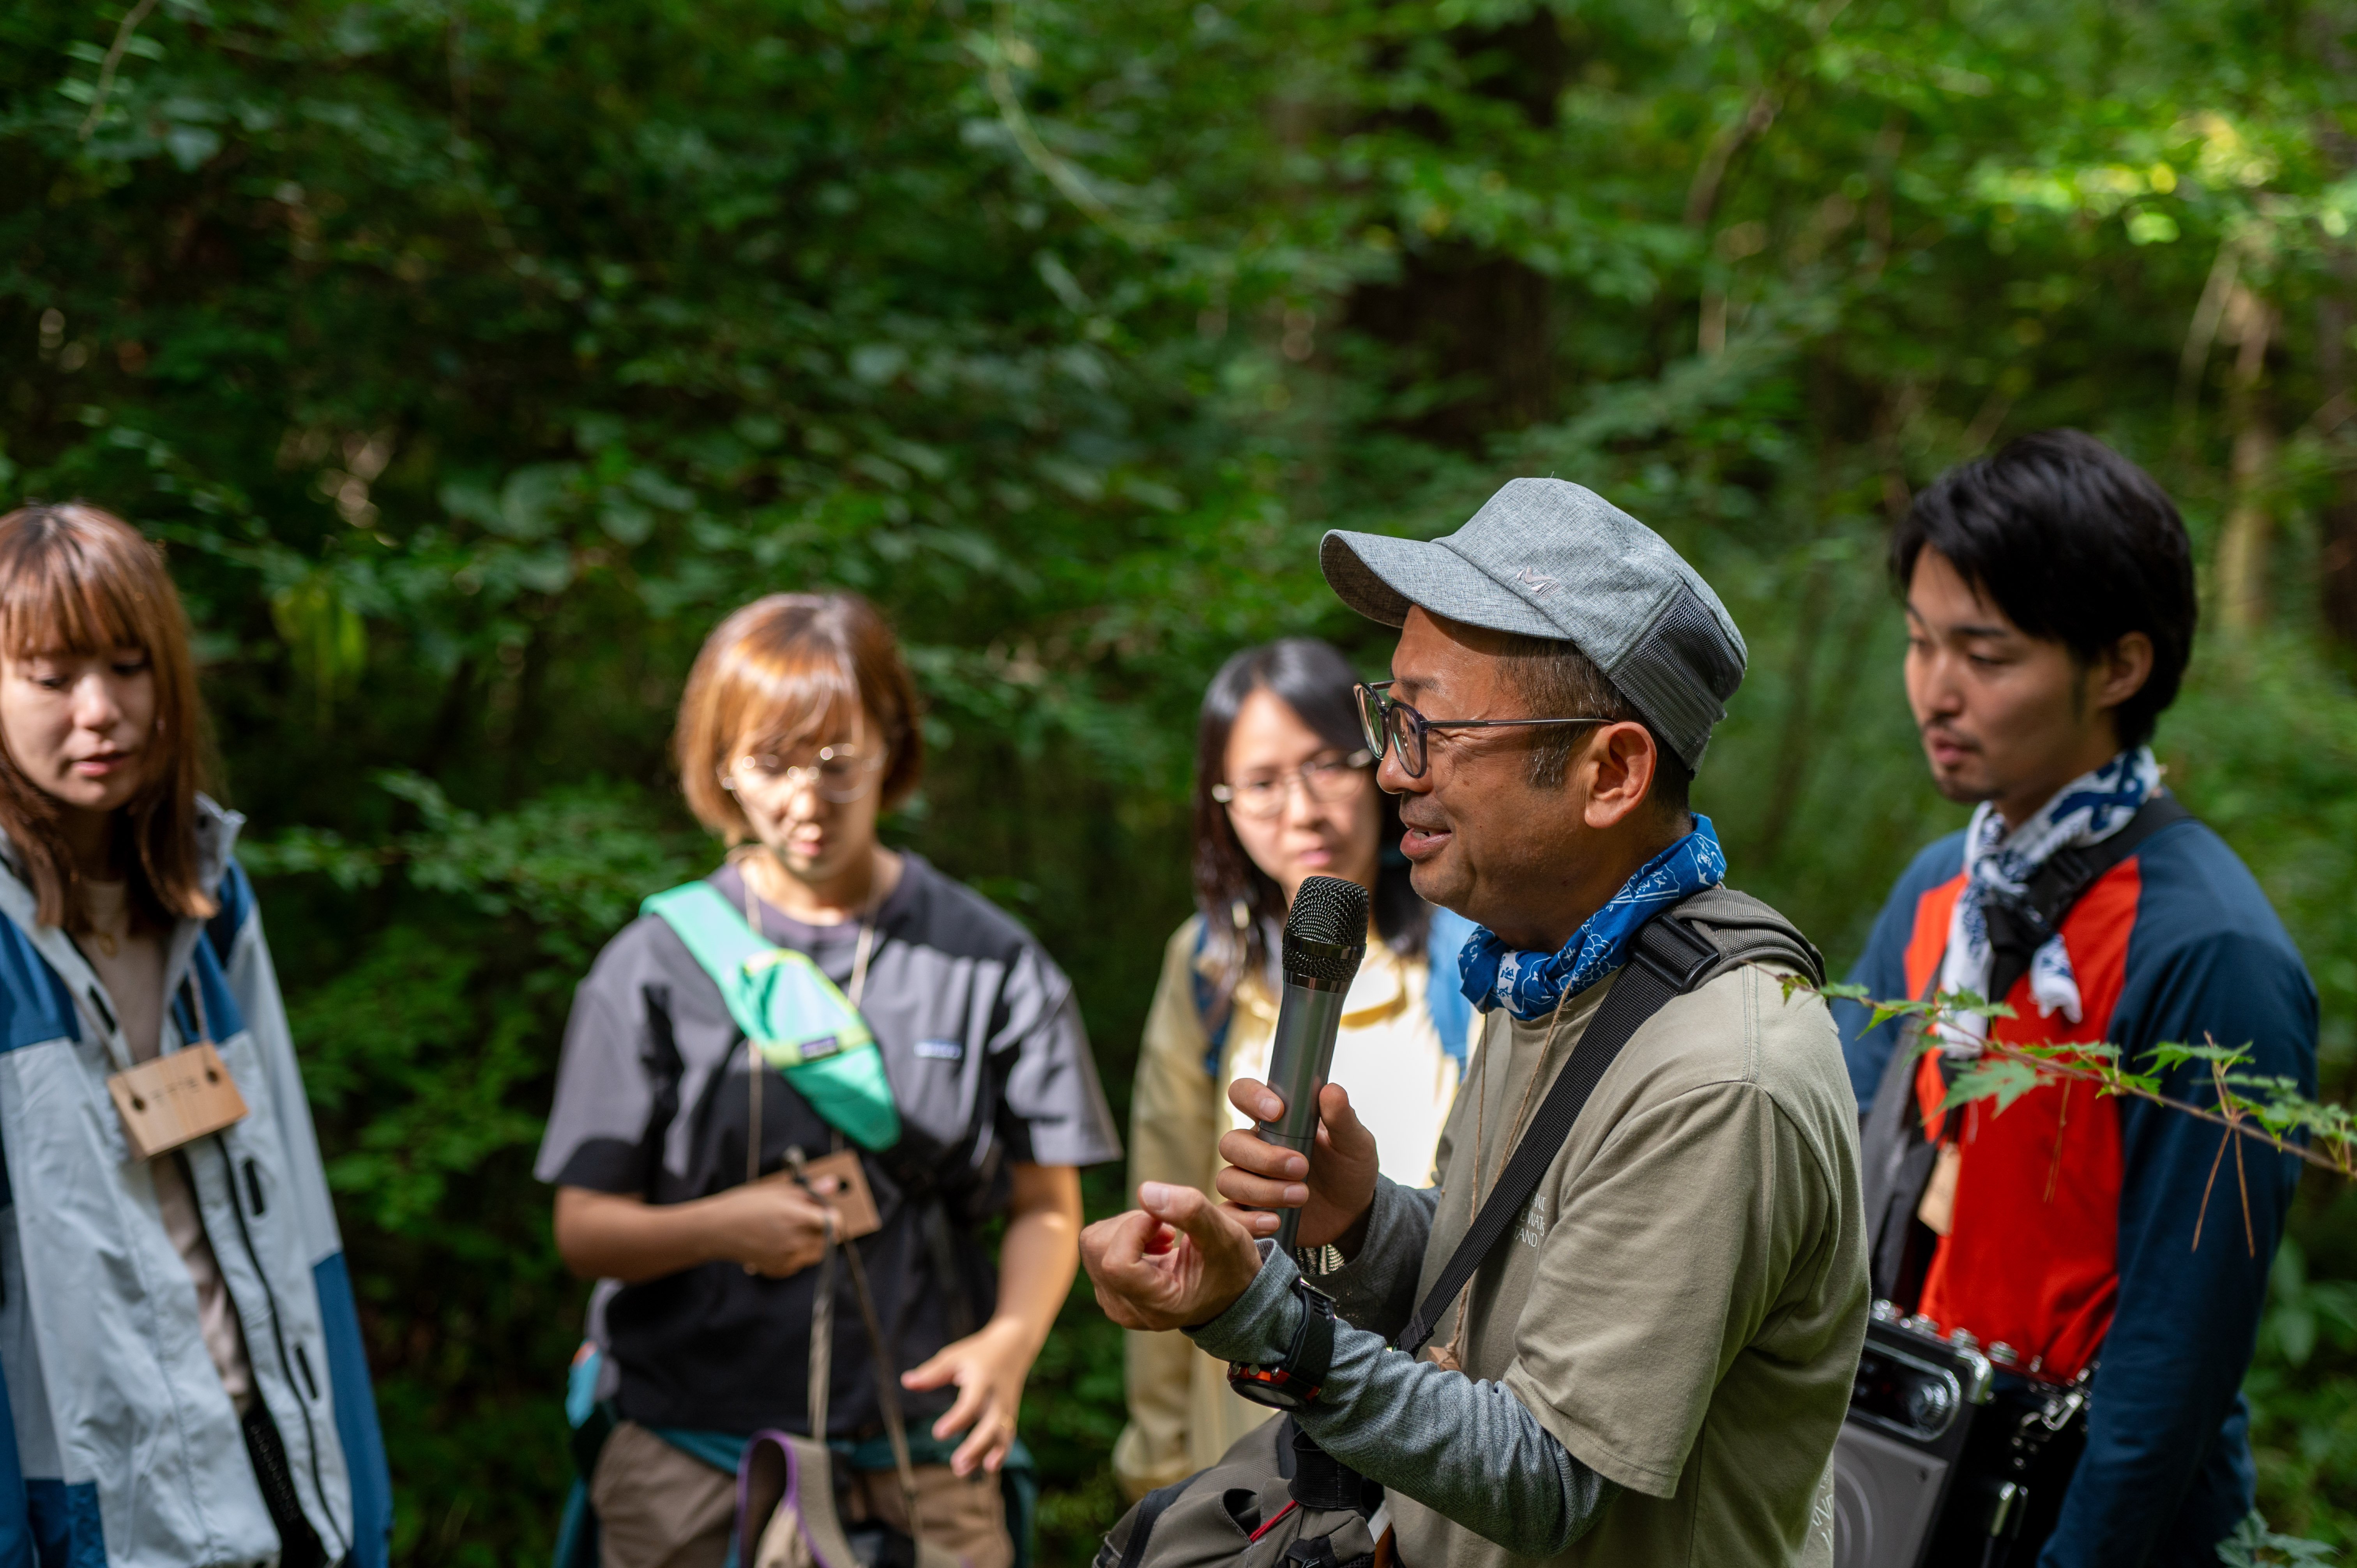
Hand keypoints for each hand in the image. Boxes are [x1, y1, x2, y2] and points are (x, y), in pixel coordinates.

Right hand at [712, 1170, 834, 1276]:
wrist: (718, 1229)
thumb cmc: (748, 1205)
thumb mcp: (780, 1191)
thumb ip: (810, 1192)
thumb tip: (834, 1184)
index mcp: (799, 1218)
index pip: (835, 1223)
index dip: (834, 1215)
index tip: (826, 1211)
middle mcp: (797, 1242)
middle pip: (830, 1240)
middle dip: (825, 1229)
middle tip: (808, 1219)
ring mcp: (788, 1259)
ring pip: (817, 1254)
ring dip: (813, 1242)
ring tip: (792, 1229)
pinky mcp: (780, 1271)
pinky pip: (800, 1263)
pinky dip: (797, 1254)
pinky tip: (780, 1242)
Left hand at [900, 1319, 1034, 1476]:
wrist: (1014, 1346)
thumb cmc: (978, 1353)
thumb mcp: (954, 1357)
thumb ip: (931, 1372)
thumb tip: (906, 1382)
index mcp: (983, 1379)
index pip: (971, 1403)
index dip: (956, 1420)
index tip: (937, 1433)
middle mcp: (998, 1396)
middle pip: (992, 1425)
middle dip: (976, 1446)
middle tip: (955, 1464)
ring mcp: (1007, 1407)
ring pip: (1002, 1435)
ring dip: (985, 1454)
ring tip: (962, 1470)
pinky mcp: (1011, 1415)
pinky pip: (1008, 1437)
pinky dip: (1001, 1453)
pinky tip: (987, 1468)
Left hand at [1081, 1181, 1263, 1332]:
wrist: (1230, 1291)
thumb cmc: (1230, 1264)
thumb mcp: (1224, 1234)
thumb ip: (1189, 1211)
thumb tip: (1144, 1190)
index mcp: (1158, 1306)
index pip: (1116, 1263)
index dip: (1135, 1228)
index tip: (1166, 1223)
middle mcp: (1127, 1310)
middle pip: (1098, 1248)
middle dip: (1132, 1223)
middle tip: (1169, 1228)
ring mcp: (1114, 1302)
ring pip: (1093, 1243)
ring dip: (1128, 1226)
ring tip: (1165, 1237)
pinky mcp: (1108, 1289)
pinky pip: (1095, 1246)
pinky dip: (1122, 1234)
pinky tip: (1153, 1245)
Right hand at [1214, 1079, 1379, 1251]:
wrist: (1352, 1214)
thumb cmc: (1349, 1169)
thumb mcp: (1355, 1143)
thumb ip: (1342, 1119)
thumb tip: (1331, 1089)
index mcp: (1276, 1121)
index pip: (1244, 1094)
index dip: (1250, 1096)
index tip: (1277, 1111)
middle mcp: (1255, 1147)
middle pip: (1231, 1143)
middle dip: (1264, 1157)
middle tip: (1301, 1166)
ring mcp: (1248, 1180)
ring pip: (1228, 1179)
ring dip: (1263, 1190)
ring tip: (1302, 1196)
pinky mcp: (1248, 1212)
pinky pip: (1229, 1215)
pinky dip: (1248, 1219)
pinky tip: (1275, 1222)